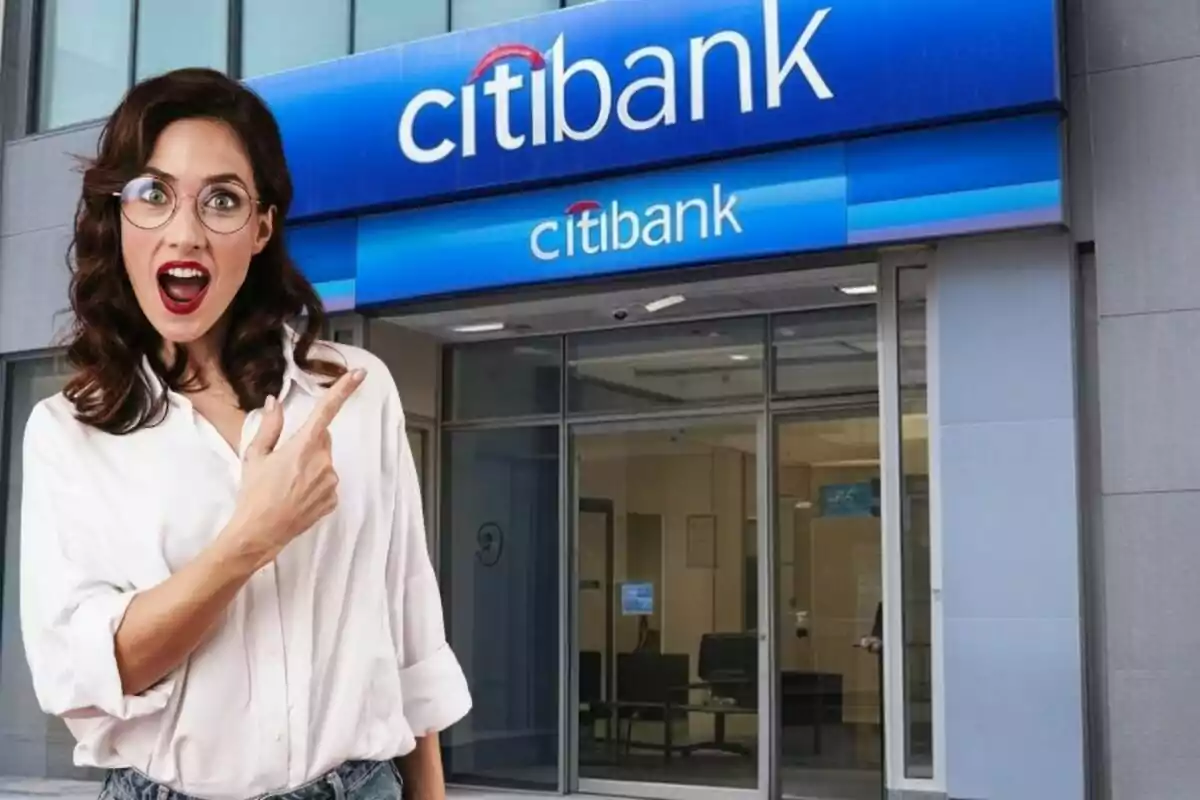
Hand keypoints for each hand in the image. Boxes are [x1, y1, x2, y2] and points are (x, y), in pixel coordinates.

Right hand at [227, 369, 365, 566]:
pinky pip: (327, 483)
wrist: (259, 532)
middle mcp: (323, 461)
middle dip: (308, 442)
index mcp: (304, 445)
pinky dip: (315, 484)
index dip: (344, 389)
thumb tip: (275, 402)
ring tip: (287, 483)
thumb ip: (270, 426)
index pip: (327, 410)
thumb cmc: (254, 492)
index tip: (360, 374)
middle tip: (284, 460)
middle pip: (323, 439)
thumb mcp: (255, 455)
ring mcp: (331, 482)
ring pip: (325, 462)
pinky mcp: (333, 499)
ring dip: (311, 466)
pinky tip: (296, 495)